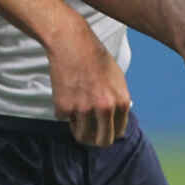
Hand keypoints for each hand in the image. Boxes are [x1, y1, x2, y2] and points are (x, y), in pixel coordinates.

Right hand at [46, 21, 130, 146]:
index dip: (108, 132)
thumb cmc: (95, 58)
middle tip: (88, 133)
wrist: (72, 43)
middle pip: (102, 142)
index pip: (117, 133)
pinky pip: (63, 119)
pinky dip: (63, 111)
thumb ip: (119, 102)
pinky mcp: (64, 107)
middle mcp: (104, 109)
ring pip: (82, 136)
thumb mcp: (118, 79)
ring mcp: (84, 109)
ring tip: (76, 114)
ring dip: (78, 129)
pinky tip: (65, 93)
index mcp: (121, 102)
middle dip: (95, 140)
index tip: (101, 129)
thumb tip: (117, 123)